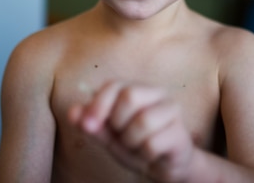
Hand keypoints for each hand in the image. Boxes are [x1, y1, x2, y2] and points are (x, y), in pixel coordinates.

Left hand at [68, 81, 196, 182]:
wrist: (162, 167)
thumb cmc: (134, 144)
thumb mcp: (108, 135)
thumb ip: (91, 124)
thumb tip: (73, 112)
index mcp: (136, 88)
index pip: (114, 85)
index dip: (98, 105)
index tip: (87, 125)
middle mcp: (156, 93)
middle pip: (130, 96)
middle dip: (118, 122)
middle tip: (121, 135)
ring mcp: (172, 110)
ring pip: (143, 121)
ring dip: (131, 142)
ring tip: (136, 146)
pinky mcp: (180, 132)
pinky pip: (153, 143)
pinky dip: (144, 154)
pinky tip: (150, 154)